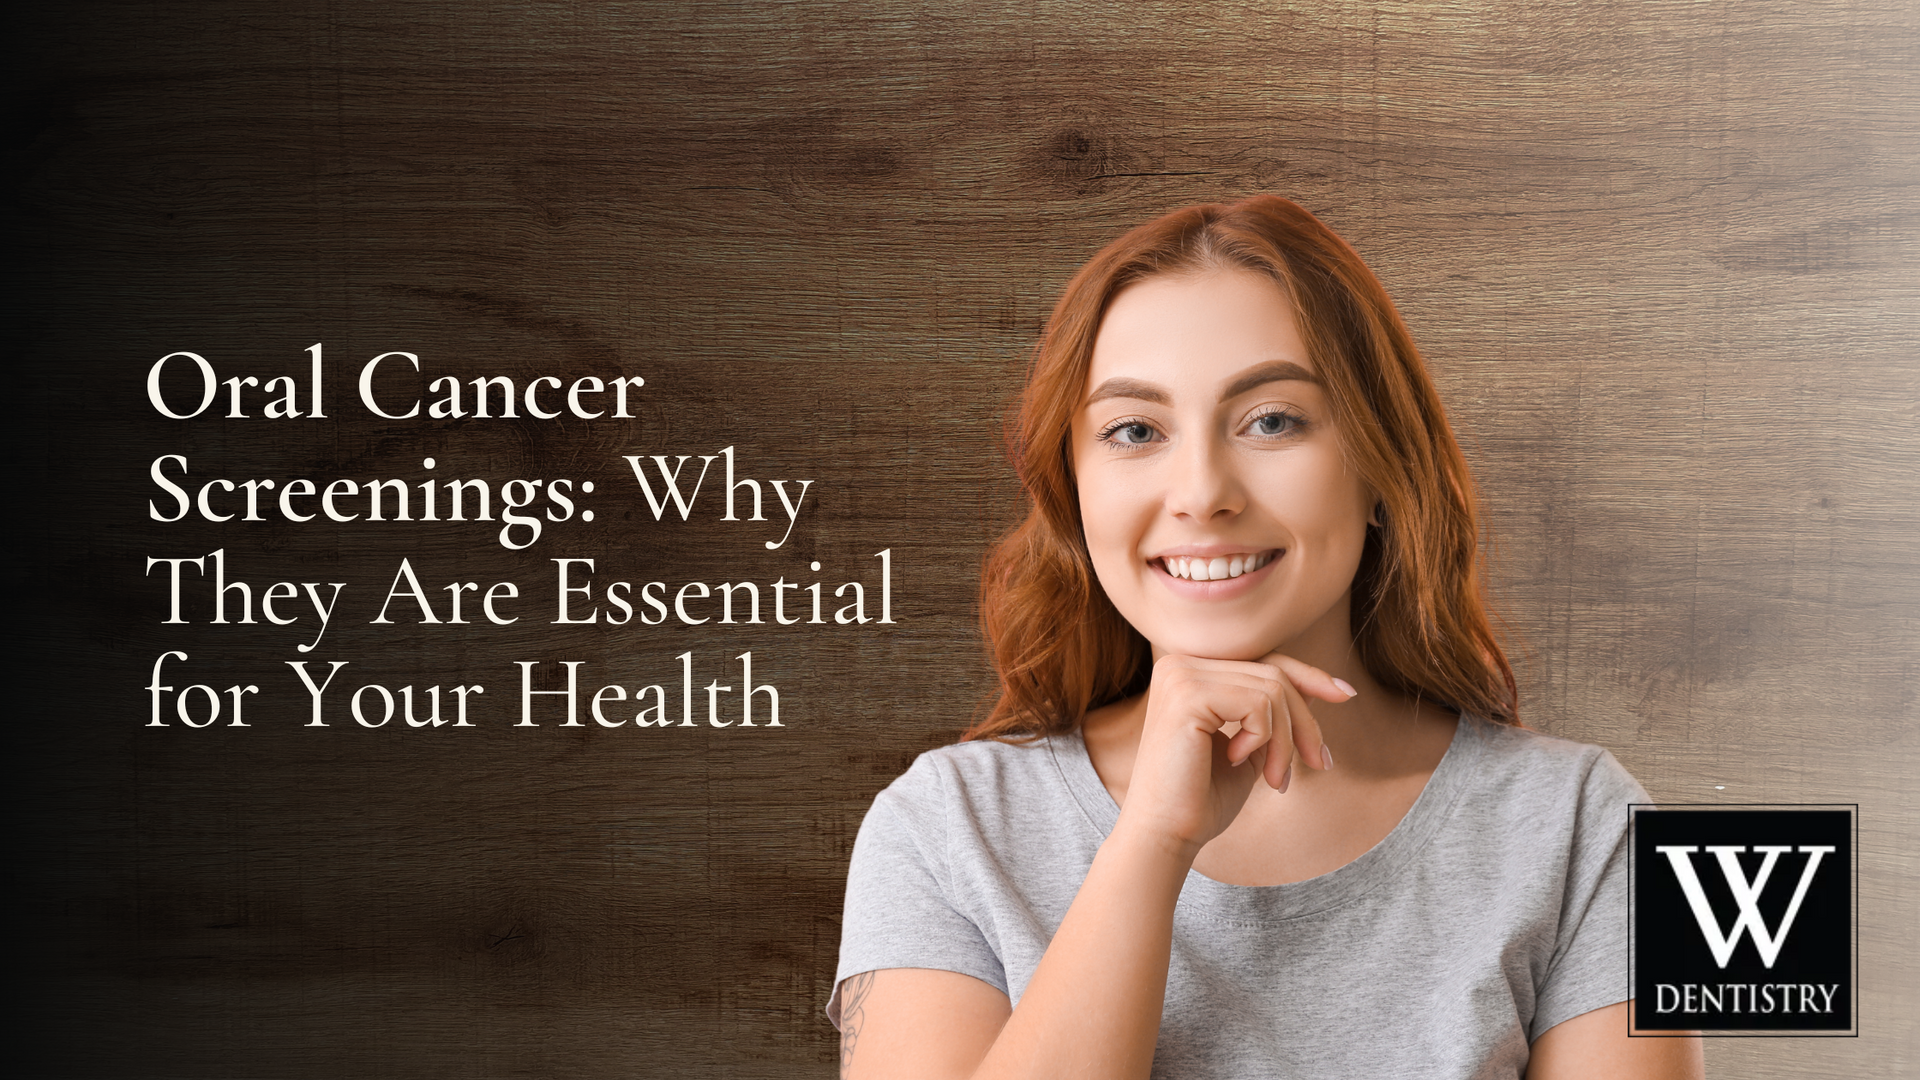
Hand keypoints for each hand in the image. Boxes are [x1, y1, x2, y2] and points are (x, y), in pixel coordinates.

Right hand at [1115, 652, 1349, 854]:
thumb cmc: (1202, 798)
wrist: (1165, 834)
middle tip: (1318, 765)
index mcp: (1189, 671)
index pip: (1263, 661)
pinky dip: (1265, 739)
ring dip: (1287, 741)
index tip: (1346, 696)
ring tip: (1275, 778)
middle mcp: (1179, 664)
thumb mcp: (1250, 746)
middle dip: (1305, 723)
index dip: (1309, 677)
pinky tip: (1239, 761)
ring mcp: (1180, 675)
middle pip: (1274, 673)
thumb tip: (1326, 686)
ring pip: (1273, 689)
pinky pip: (1258, 704)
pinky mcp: (1186, 694)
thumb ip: (1273, 713)